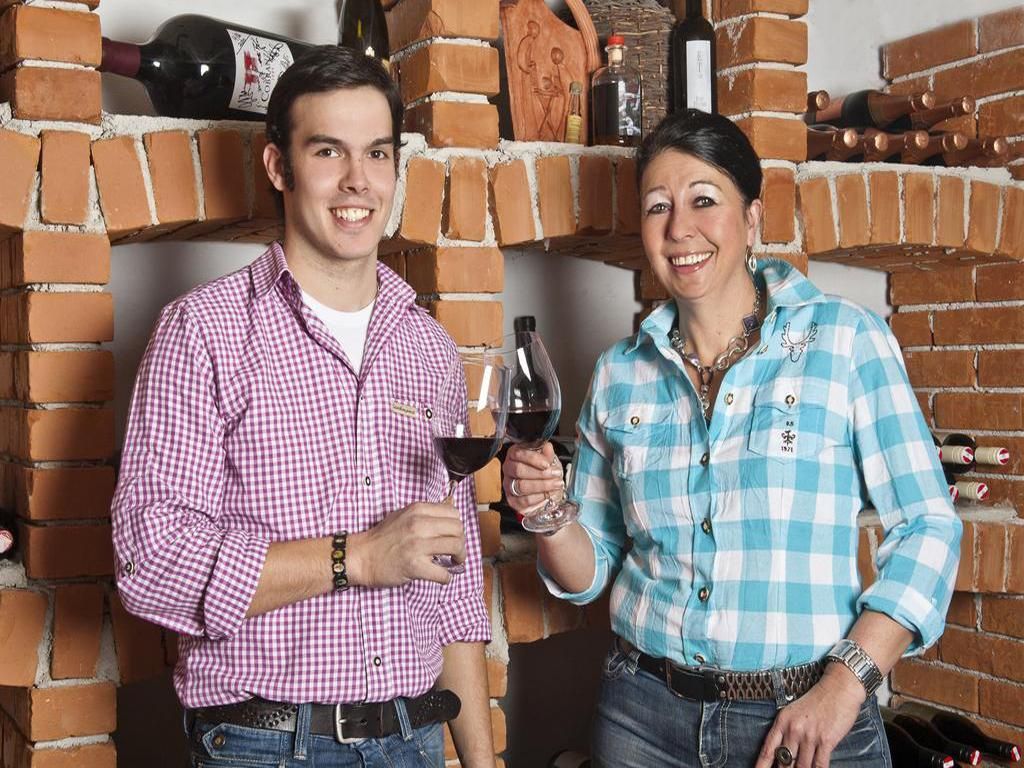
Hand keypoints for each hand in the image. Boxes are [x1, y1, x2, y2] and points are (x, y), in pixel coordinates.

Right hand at [347, 502, 464, 586]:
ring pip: (456, 547)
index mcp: (418, 510)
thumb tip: (450, 507)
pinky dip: (446, 577)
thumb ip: (427, 512)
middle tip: (455, 551)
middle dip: (461, 542)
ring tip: (452, 562)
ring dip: (459, 558)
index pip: (454, 513)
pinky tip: (440, 576)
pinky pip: (443, 573)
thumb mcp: (404, 514)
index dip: (456, 526)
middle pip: (458, 530)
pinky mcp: (414, 566)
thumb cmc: (382, 537)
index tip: (452, 535)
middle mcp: (419, 525)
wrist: (362, 556)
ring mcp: (417, 545)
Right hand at [501, 443, 564, 515]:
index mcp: (514, 454)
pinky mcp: (512, 500)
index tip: (547, 464)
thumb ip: (547, 452)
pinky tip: (548, 495)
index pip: (517, 453)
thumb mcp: (549, 459)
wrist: (549, 490)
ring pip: (522, 486)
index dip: (533, 458)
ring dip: (542, 485)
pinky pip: (524, 500)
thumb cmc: (546, 471)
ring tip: (555, 484)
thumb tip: (547, 447)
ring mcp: (508, 485)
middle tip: (555, 474)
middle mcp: (509, 469)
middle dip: (540, 473)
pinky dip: (539, 498)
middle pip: (518, 470)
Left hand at [755, 667, 865, 767]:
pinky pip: (820, 765)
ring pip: (802, 767)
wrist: (839, 687)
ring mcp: (810, 736)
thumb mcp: (794, 712)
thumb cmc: (818, 700)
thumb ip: (787, 731)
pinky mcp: (826, 740)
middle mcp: (793, 729)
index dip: (761, 765)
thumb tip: (784, 753)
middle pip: (784, 762)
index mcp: (783, 721)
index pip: (768, 749)